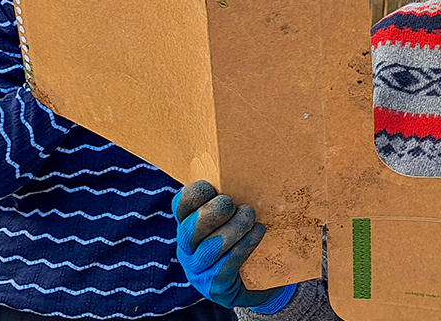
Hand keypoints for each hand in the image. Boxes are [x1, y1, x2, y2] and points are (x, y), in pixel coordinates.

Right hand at [173, 181, 295, 312]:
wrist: (259, 280)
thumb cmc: (247, 236)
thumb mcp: (236, 213)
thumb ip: (235, 192)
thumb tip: (249, 153)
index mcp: (189, 223)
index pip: (181, 204)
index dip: (195, 193)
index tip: (214, 186)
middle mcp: (188, 248)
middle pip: (189, 228)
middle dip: (213, 213)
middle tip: (233, 204)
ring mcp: (199, 270)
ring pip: (209, 248)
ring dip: (233, 228)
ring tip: (251, 216)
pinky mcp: (216, 287)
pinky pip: (226, 265)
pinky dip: (244, 246)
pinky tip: (259, 232)